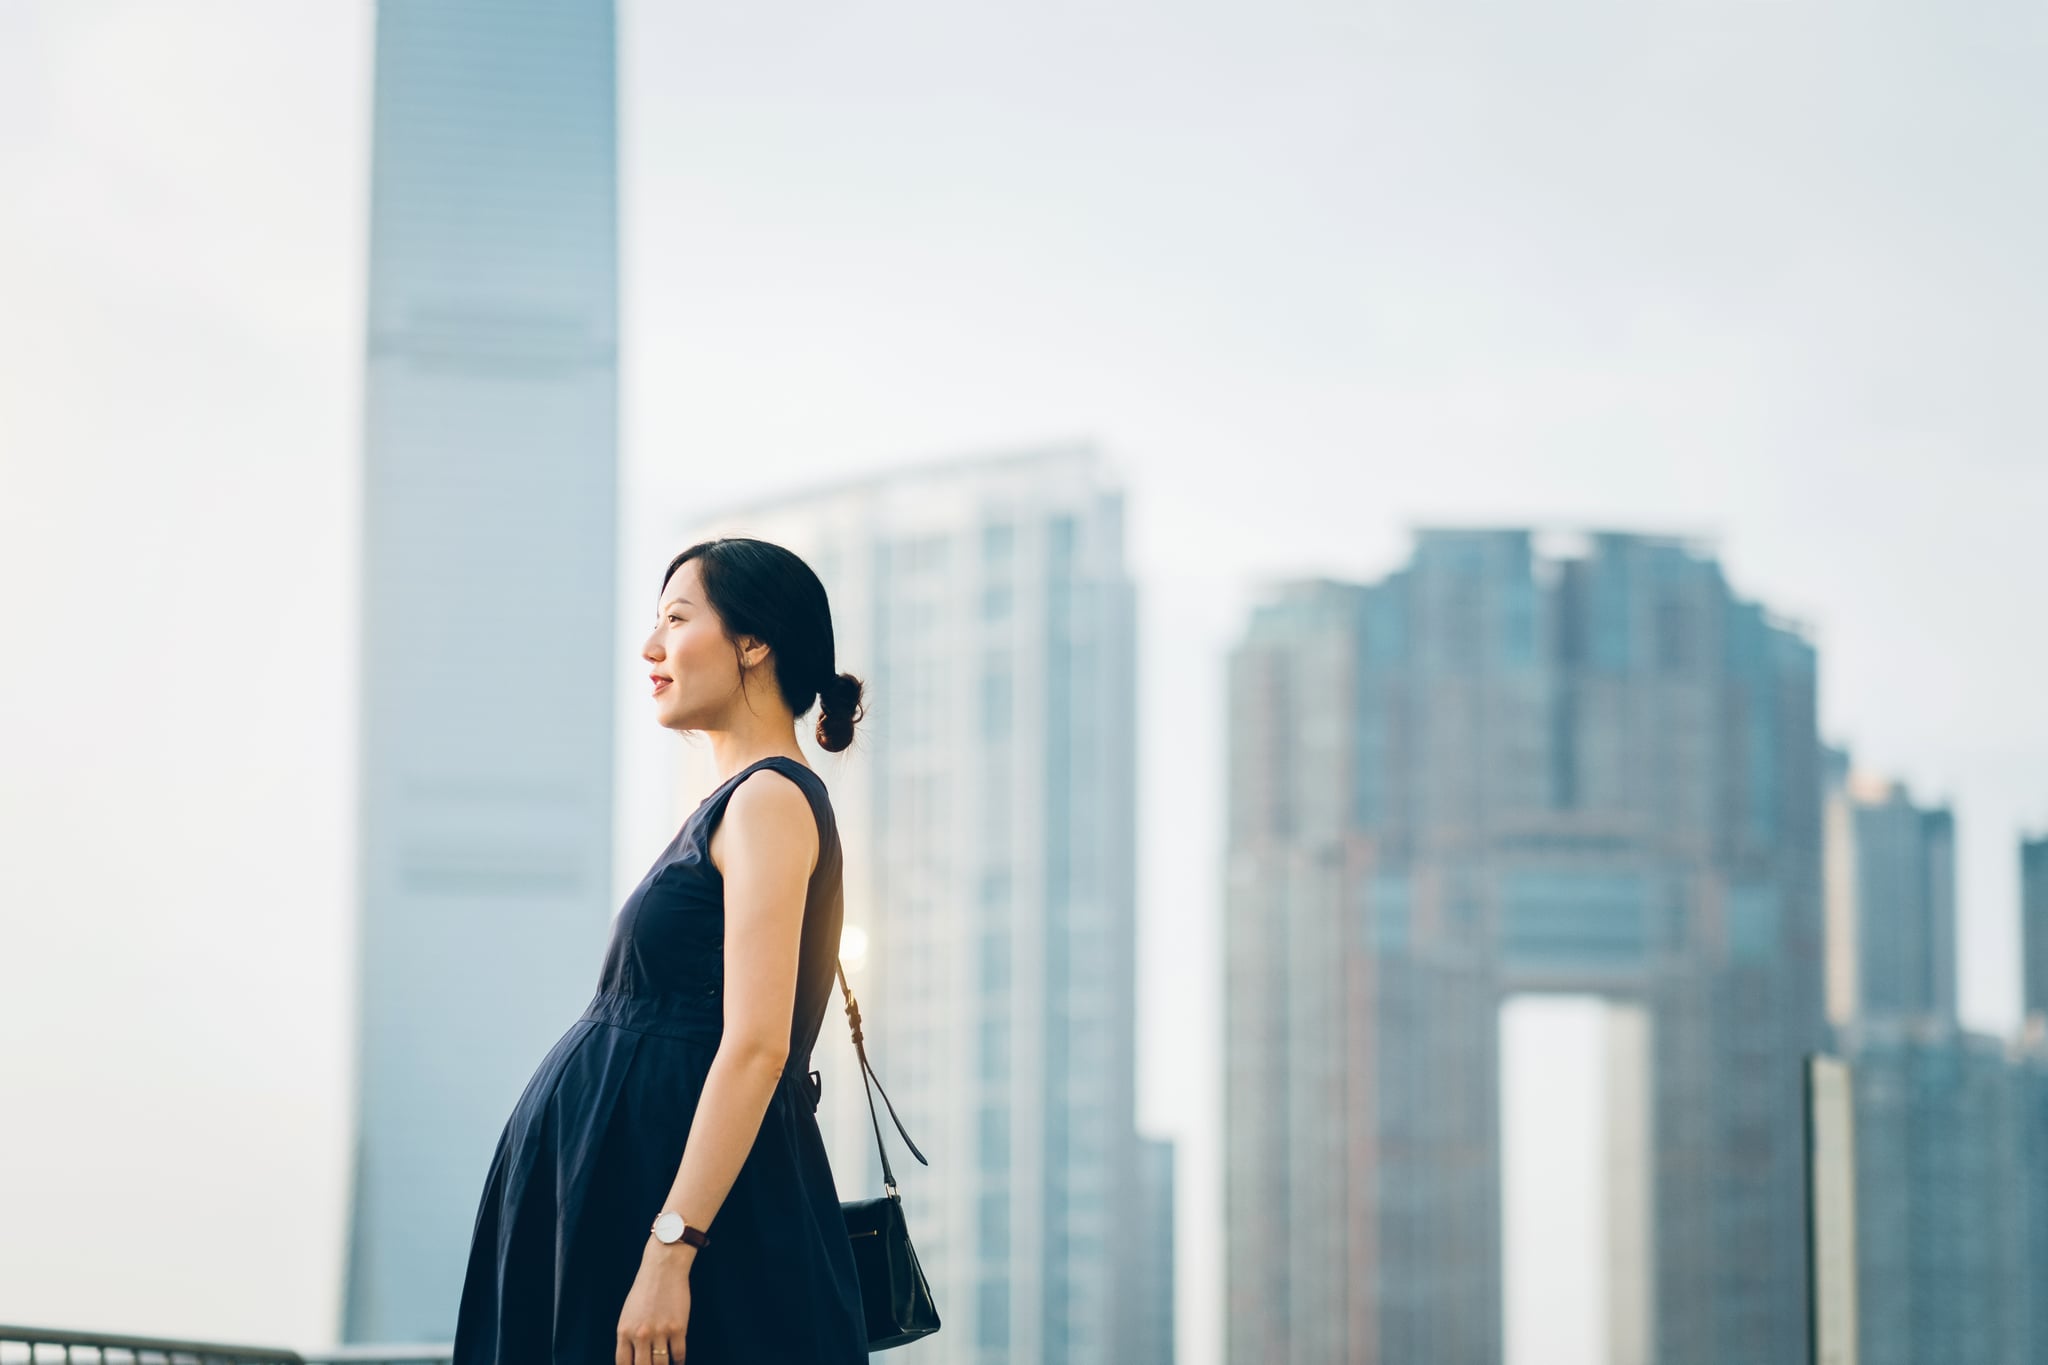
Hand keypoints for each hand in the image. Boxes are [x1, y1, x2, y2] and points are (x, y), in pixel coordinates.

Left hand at [616, 1239, 694, 1364]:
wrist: (663, 1268)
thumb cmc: (645, 1289)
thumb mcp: (628, 1314)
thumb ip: (628, 1336)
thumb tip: (634, 1358)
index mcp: (624, 1331)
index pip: (623, 1364)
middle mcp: (640, 1334)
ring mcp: (660, 1332)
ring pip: (662, 1364)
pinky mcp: (678, 1328)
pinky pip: (679, 1354)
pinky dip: (679, 1361)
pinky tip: (678, 1361)